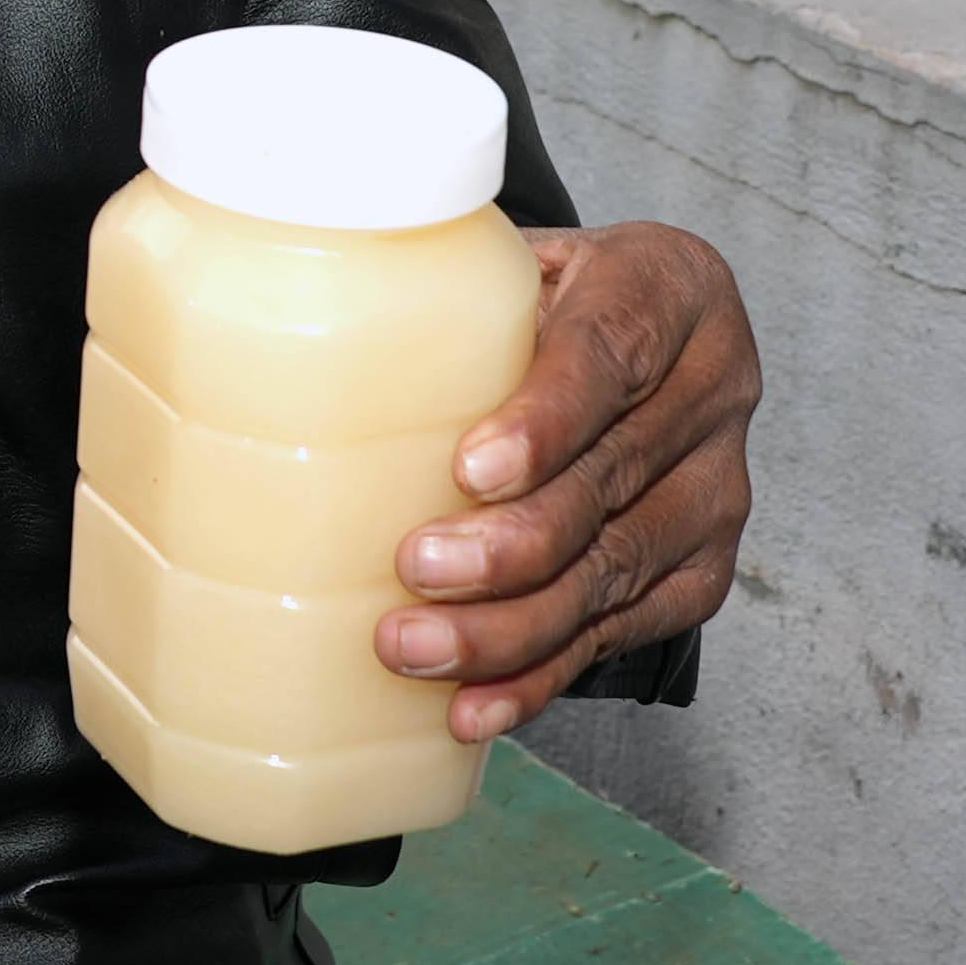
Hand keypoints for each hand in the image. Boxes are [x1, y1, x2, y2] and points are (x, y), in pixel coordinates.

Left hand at [376, 222, 759, 740]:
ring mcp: (711, 489)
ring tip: (415, 648)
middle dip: (510, 544)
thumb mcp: (498, 258)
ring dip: (511, 627)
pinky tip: (474, 706)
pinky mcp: (696, 569)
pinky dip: (539, 675)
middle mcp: (709, 392)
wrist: (634, 331)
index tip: (468, 467)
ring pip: (614, 572)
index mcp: (666, 290)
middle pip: (608, 482)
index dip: (542, 420)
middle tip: (415, 568)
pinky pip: (619, 633)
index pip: (606, 356)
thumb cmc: (537, 294)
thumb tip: (255, 315)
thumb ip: (425, 279)